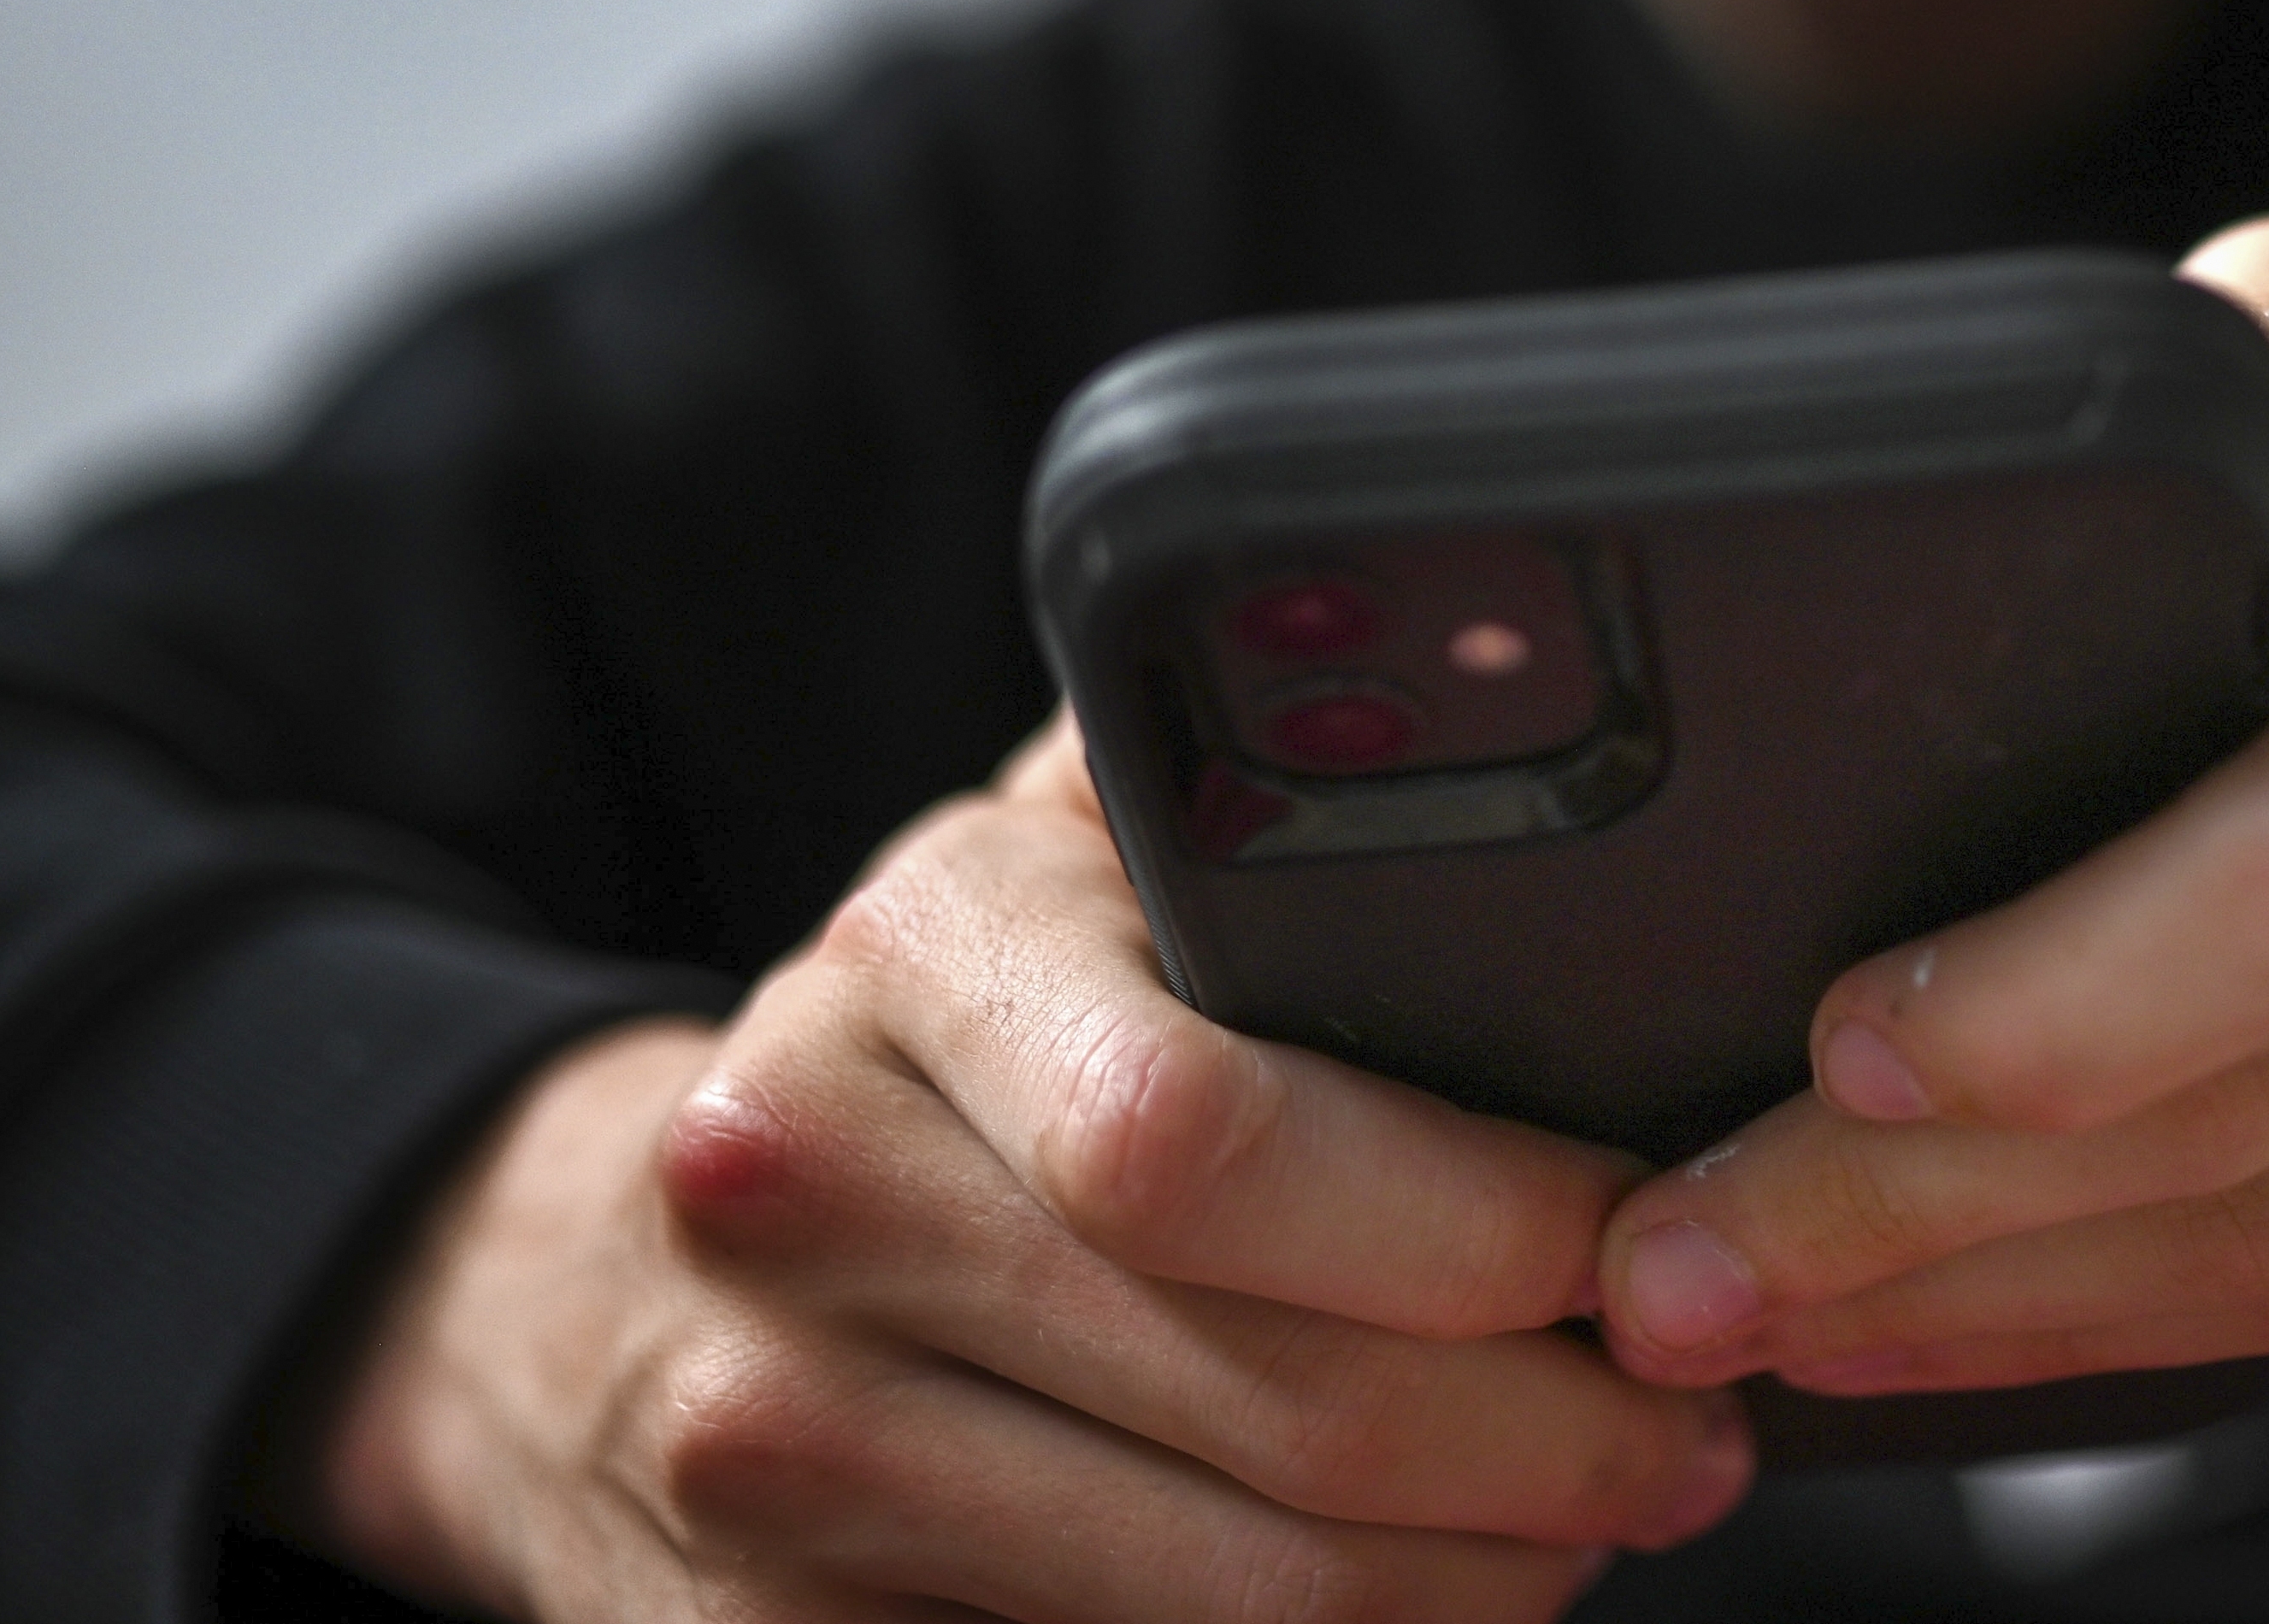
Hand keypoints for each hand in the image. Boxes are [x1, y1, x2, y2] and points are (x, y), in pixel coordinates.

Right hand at [282, 720, 1751, 1621]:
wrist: (576, 1290)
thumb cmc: (919, 1053)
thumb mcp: (1048, 864)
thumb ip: (1242, 791)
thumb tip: (1528, 731)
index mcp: (911, 963)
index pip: (1211, 1134)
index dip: (1478, 1220)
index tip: (1642, 1237)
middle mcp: (801, 1203)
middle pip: (1277, 1402)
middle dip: (1555, 1442)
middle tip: (1692, 1425)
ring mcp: (765, 1458)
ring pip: (1239, 1601)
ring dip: (1480, 1583)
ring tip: (1599, 1515)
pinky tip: (1425, 1603)